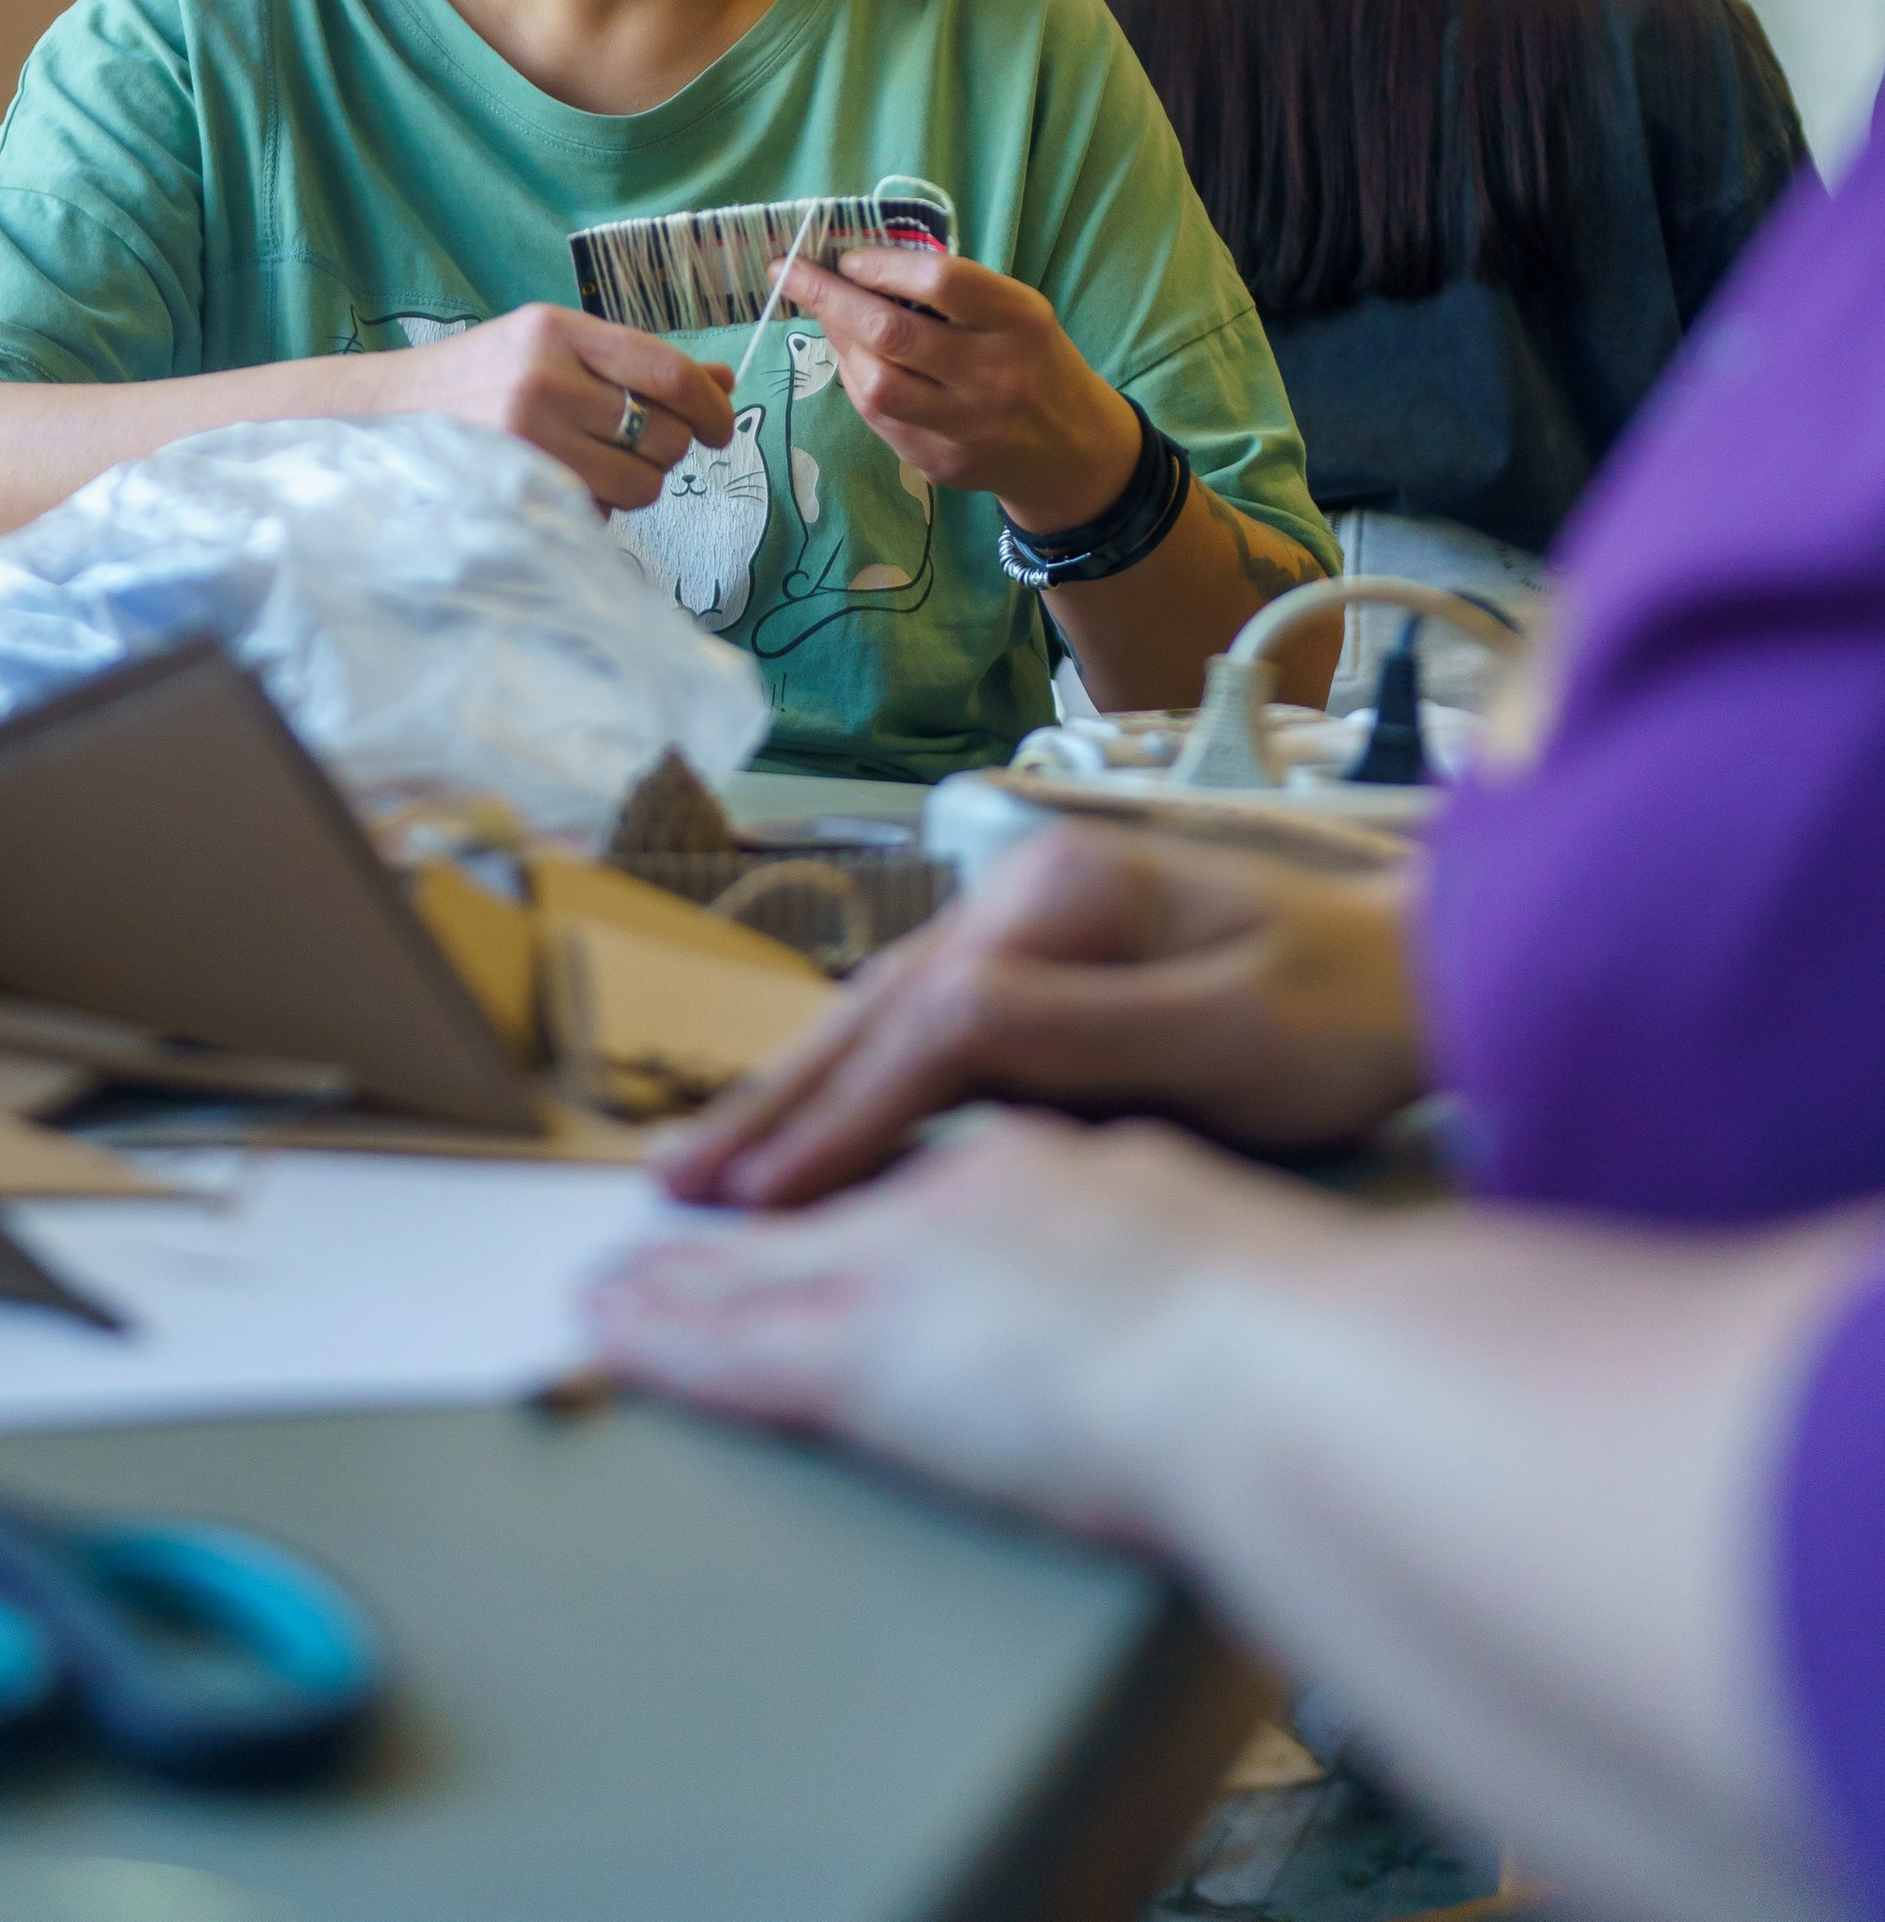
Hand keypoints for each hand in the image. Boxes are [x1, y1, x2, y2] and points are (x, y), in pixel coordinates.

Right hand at [366, 301, 734, 513]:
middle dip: (668, 449)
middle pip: (663, 434)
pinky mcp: (517, 488)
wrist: (387, 412)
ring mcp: (527, 438)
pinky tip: (562, 482)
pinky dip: (598, 506)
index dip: (710, 406)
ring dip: (636, 483)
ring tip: (597, 465)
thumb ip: (636, 364)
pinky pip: (599, 512)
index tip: (720, 426)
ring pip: (640, 483)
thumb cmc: (483, 377)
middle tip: (640, 446)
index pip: (667, 371)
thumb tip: (724, 383)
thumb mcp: (553, 346)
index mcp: (558, 331)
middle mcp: (544, 380)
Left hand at [593, 1111, 1343, 1534]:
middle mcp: (963, 1193)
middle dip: (748, 1202)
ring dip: (680, 1277)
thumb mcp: (1220, 1245)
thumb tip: (1164, 1274)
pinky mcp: (859, 1354)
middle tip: (675, 1205)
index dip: (863, 1164)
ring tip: (609, 1282)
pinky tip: (606, 1334)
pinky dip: (662, 1342)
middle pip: (826, 1188)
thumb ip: (1162, 1242)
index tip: (823, 1184)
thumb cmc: (1290, 1333)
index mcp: (1058, 1162)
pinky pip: (732, 1346)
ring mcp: (901, 1268)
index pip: (932, 1162)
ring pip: (760, 1265)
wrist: (1263, 1361)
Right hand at [656, 819, 1424, 1205]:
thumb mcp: (1224, 1031)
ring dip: (792, 1097)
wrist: (1425, 967)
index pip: (922, 1025)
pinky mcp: (1041, 967)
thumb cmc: (1341, 1012)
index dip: (840, 1118)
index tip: (764, 1203)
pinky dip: (850, 1084)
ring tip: (702, 1165)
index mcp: (1058, 899)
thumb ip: (1081, 1032)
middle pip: (873, 1012)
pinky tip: (801, 1128)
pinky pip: (919, 1032)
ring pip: (881, 1021)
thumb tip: (939, 1032)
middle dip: (774, 1105)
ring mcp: (1026, 925)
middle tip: (674, 1187)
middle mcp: (1023, 896)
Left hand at [780, 245, 1138, 530]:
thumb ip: (954, 292)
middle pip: (893, 334)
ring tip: (824, 317)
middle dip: (828, 297)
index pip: (942, 281)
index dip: (883, 265)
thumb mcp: (1018, 313)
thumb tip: (860, 266)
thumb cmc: (1034, 361)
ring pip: (875, 385)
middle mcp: (995, 375)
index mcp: (1020, 322)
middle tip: (788, 271)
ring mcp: (967, 428)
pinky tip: (854, 359)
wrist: (1073, 454)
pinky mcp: (942, 464)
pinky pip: (879, 419)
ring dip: (837, 343)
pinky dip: (856, 381)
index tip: (848, 256)